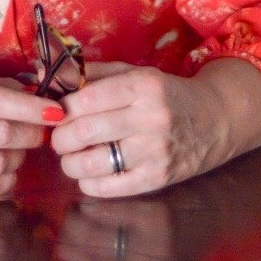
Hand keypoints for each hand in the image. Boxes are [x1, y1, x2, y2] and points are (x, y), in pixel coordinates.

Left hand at [50, 57, 260, 197]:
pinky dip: (89, 183)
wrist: (216, 119)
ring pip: (91, 163)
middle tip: (59, 137)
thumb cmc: (166, 94)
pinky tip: (89, 173)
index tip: (56, 112)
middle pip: (83, 131)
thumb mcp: (135, 74)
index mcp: (142, 86)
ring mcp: (155, 152)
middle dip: (60, 137)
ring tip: (71, 156)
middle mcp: (149, 118)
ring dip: (70, 163)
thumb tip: (44, 76)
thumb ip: (91, 74)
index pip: (85, 99)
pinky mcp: (158, 178)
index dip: (61, 108)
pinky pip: (109, 187)